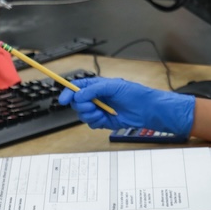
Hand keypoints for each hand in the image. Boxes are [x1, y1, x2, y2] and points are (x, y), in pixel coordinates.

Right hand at [60, 77, 194, 136]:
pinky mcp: (104, 121)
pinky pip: (91, 123)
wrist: (147, 110)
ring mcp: (100, 109)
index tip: (63, 99)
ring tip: (101, 113)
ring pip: (82, 114)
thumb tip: (77, 95)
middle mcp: (97, 97)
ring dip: (89, 114)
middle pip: (76, 102)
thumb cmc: (134, 94)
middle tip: (92, 106)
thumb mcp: (113, 86)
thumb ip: (94, 89)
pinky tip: (105, 119)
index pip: (77, 87)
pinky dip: (95, 122)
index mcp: (98, 86)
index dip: (68, 92)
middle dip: (81, 105)